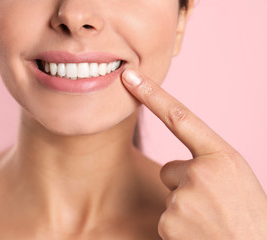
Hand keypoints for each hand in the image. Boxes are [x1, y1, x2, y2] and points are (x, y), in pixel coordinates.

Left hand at [121, 68, 266, 239]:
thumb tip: (174, 169)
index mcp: (222, 157)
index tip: (129, 76)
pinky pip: (165, 216)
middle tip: (213, 205)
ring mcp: (183, 199)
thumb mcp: (236, 178)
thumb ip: (207, 163)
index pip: (179, 117)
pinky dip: (179, 226)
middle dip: (184, 185)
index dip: (152, 94)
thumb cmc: (249, 215)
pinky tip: (200, 233)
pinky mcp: (169, 223)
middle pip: (170, 169)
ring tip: (210, 221)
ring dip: (184, 206)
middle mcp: (200, 173)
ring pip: (169, 194)